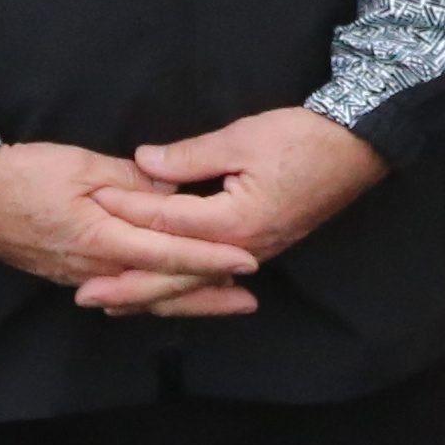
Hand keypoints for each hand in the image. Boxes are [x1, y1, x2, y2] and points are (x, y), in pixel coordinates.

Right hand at [0, 141, 266, 316]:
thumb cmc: (18, 174)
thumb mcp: (81, 166)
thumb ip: (132, 183)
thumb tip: (173, 194)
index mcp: (101, 239)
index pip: (170, 255)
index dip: (211, 260)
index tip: (248, 263)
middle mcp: (93, 269)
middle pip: (162, 289)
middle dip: (207, 295)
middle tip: (249, 300)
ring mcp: (78, 277)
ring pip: (142, 296)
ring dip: (183, 301)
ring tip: (220, 304)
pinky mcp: (67, 275)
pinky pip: (119, 293)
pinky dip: (149, 298)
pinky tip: (164, 299)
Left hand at [92, 107, 388, 308]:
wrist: (359, 147)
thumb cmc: (303, 139)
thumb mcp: (242, 138)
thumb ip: (189, 157)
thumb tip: (143, 163)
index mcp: (234, 222)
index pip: (166, 222)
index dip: (125, 211)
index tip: (89, 207)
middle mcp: (243, 249)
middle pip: (176, 276)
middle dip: (129, 286)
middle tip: (85, 296)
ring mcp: (255, 253)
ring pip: (194, 285)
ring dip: (153, 296)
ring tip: (114, 305)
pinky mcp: (261, 247)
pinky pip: (213, 277)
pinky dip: (184, 287)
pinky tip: (166, 291)